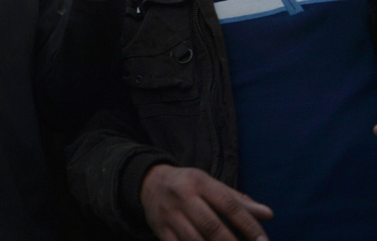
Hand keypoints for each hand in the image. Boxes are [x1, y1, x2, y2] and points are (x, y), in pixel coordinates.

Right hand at [141, 164, 272, 240]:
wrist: (149, 181)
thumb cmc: (189, 185)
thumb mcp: (211, 185)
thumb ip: (239, 201)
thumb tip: (268, 214)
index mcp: (200, 182)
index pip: (228, 204)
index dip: (248, 224)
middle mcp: (183, 196)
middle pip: (210, 225)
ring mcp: (169, 214)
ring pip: (194, 239)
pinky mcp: (159, 229)